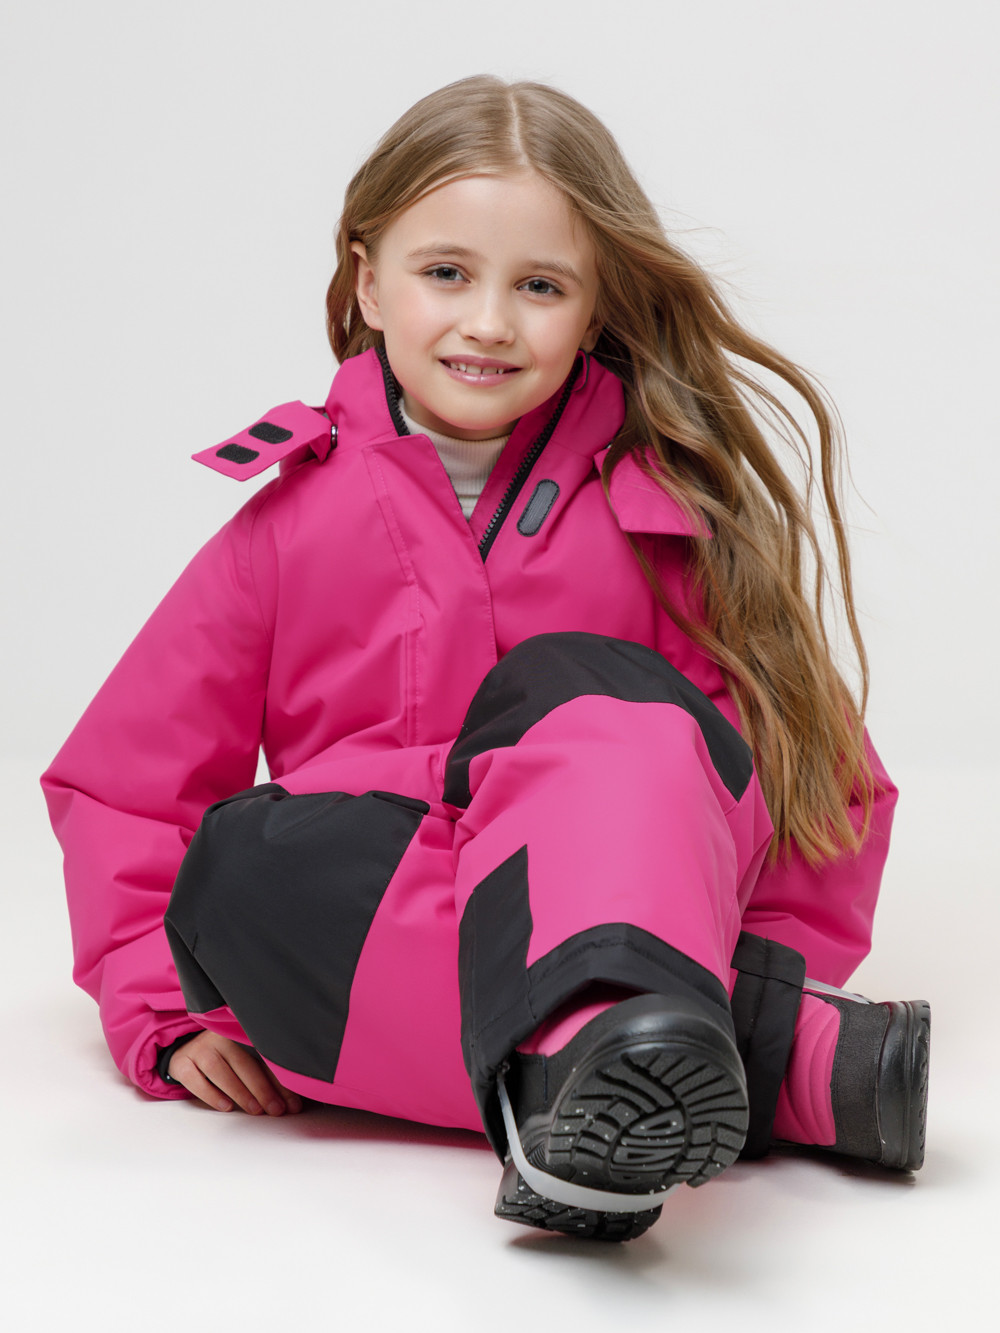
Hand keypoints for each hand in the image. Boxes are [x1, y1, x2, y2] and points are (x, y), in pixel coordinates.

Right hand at [168, 1030, 303, 1115]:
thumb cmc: (223, 1058)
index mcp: (240, 1033)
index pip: (264, 1058)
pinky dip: (212, 1095)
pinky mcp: (182, 1063)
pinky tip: (226, 1106)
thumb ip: (264, 1073)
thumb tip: (292, 1100)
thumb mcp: (244, 1057)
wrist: (185, 1051)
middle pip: (244, 1063)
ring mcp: (200, 1049)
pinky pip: (196, 1080)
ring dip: (240, 1092)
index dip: (279, 1081)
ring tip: (256, 1110)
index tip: (292, 1102)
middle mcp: (220, 1037)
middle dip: (263, 1089)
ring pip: (221, 1071)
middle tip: (277, 1109)